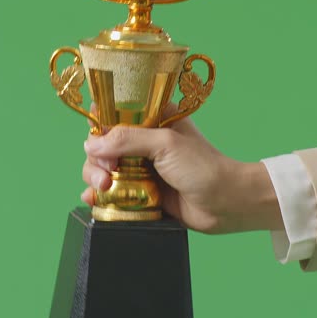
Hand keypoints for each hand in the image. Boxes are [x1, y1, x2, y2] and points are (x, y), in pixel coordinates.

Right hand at [81, 116, 281, 234]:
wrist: (225, 204)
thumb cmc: (203, 168)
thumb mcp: (166, 144)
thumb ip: (127, 140)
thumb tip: (91, 145)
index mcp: (151, 118)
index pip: (112, 113)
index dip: (99, 126)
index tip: (99, 142)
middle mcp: (142, 141)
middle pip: (101, 144)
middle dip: (96, 159)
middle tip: (107, 174)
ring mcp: (139, 167)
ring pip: (101, 168)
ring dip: (95, 178)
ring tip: (103, 189)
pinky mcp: (138, 191)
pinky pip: (110, 191)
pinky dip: (98, 195)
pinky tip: (94, 199)